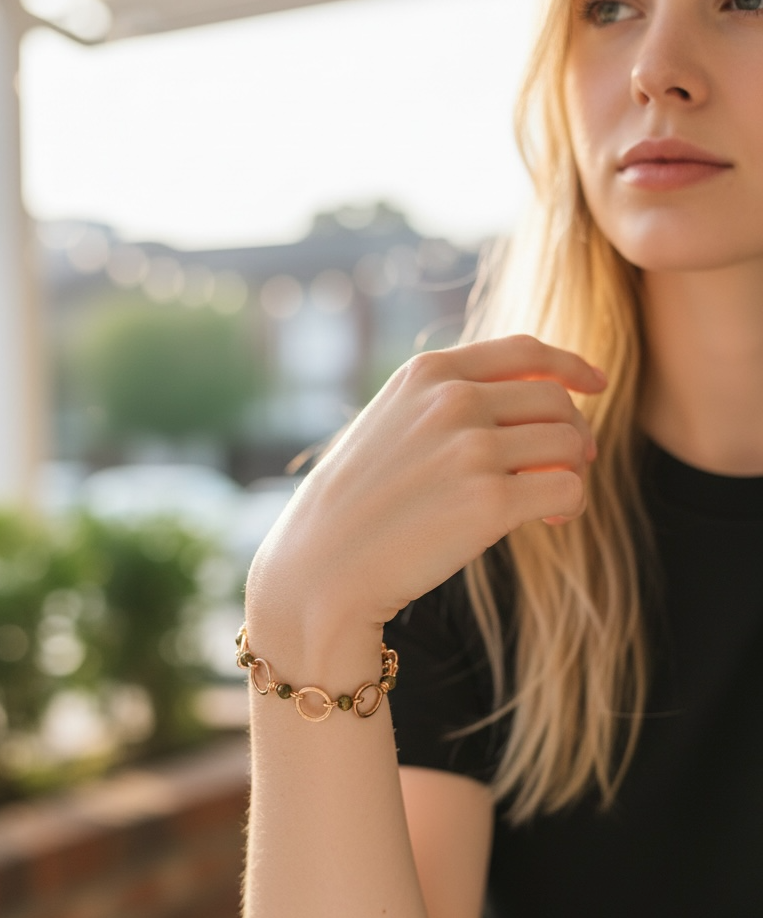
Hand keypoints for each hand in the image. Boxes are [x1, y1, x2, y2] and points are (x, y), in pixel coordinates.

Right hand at [249, 335, 606, 628]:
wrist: (321, 567)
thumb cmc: (356, 505)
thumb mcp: (390, 424)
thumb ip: (446, 400)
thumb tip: (532, 400)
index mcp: (428, 373)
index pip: (523, 350)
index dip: (570, 364)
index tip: (596, 383)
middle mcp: (454, 401)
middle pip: (555, 399)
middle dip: (574, 431)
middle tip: (571, 465)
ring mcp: (473, 449)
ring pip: (570, 443)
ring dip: (574, 472)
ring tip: (552, 503)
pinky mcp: (491, 503)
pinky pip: (568, 489)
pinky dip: (572, 505)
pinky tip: (550, 522)